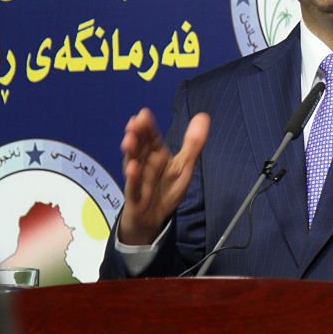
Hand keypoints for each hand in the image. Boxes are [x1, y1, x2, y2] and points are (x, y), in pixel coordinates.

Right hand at [118, 108, 209, 244]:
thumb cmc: (166, 189)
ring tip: (129, 139)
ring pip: (133, 164)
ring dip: (131, 152)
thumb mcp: (184, 166)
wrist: (152, 219)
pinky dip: (133, 178)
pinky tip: (132, 168)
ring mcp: (138, 179)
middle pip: (140, 148)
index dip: (148, 127)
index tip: (143, 114)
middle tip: (134, 123)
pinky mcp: (135, 197)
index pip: (152, 138)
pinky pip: (134, 187)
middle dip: (137, 135)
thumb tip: (203, 115)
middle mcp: (145, 164)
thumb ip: (193, 143)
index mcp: (157, 155)